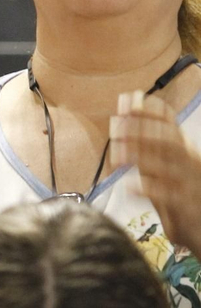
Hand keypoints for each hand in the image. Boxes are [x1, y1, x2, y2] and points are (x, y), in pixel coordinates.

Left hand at [111, 91, 200, 250]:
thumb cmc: (183, 198)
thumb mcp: (165, 170)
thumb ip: (147, 149)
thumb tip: (122, 121)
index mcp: (186, 153)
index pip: (171, 125)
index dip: (150, 111)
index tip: (128, 98)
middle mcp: (191, 165)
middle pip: (169, 141)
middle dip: (141, 129)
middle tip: (115, 125)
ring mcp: (192, 186)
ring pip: (169, 165)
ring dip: (141, 156)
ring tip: (116, 154)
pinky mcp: (188, 209)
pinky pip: (170, 196)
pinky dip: (149, 190)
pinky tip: (129, 187)